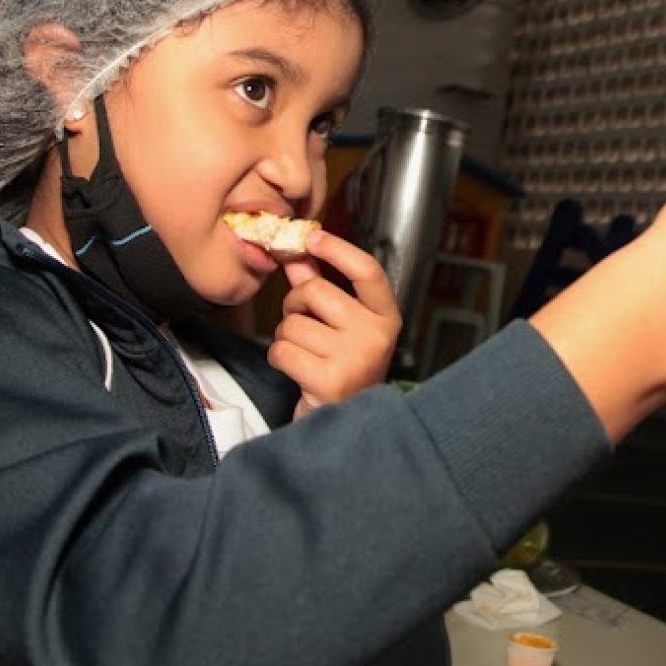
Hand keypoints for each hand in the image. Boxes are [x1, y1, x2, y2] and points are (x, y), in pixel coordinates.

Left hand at [268, 229, 401, 417]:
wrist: (346, 428)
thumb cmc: (340, 369)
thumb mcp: (339, 325)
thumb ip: (320, 285)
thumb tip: (297, 250)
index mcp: (386, 317)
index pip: (367, 270)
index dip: (337, 249)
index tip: (312, 237)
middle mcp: (377, 336)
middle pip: (315, 292)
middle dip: (294, 304)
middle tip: (300, 324)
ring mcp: (356, 358)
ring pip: (293, 323)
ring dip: (285, 338)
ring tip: (304, 355)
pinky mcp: (330, 381)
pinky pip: (283, 350)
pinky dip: (279, 359)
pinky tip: (296, 371)